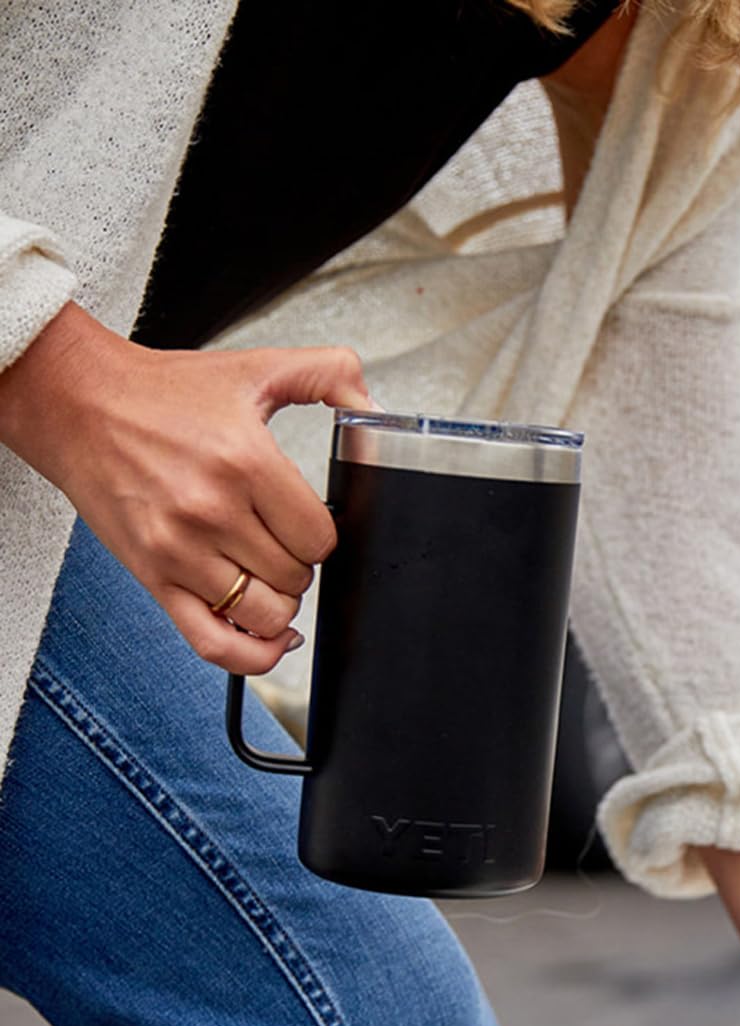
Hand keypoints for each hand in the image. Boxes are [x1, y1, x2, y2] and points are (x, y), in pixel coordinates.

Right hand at [0, 302, 372, 674]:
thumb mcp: (256, 369)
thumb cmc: (162, 393)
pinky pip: (215, 645)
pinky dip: (252, 654)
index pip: (320, 539)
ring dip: (276, 601)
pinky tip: (269, 637)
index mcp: (244, 462)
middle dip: (297, 564)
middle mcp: (210, 512)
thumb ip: (330, 376)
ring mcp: (179, 552)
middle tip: (274, 538)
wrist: (76, 403)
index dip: (321, 535)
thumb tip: (376, 412)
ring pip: (265, 616)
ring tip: (262, 570)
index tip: (302, 520)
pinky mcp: (153, 579)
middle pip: (296, 579)